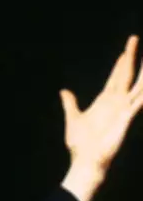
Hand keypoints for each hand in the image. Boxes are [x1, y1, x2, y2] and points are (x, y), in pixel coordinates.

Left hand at [58, 35, 142, 200]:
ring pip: (137, 86)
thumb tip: (64, 91)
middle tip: (134, 39)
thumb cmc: (81, 144)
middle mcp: (116, 103)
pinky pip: (138, 103)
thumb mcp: (73, 118)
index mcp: (104, 101)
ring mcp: (123, 110)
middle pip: (126, 75)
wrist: (86, 161)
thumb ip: (70, 103)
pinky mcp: (125, 118)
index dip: (120, 64)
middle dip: (131, 57)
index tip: (125, 51)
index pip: (115, 77)